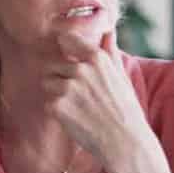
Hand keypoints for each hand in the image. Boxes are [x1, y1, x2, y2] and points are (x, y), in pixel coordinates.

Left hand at [45, 30, 173, 172]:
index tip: (67, 55)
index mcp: (96, 58)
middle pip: (53, 64)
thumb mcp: (121, 76)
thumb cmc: (126, 110)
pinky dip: (57, 111)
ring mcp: (67, 88)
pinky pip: (47, 102)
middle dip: (61, 77)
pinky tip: (75, 118)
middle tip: (80, 95)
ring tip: (78, 107)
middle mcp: (80, 70)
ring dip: (57, 93)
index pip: (66, 38)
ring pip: (48, 82)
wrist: (124, 142)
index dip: (65, 47)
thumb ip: (110, 51)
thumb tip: (108, 31)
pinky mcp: (57, 106)